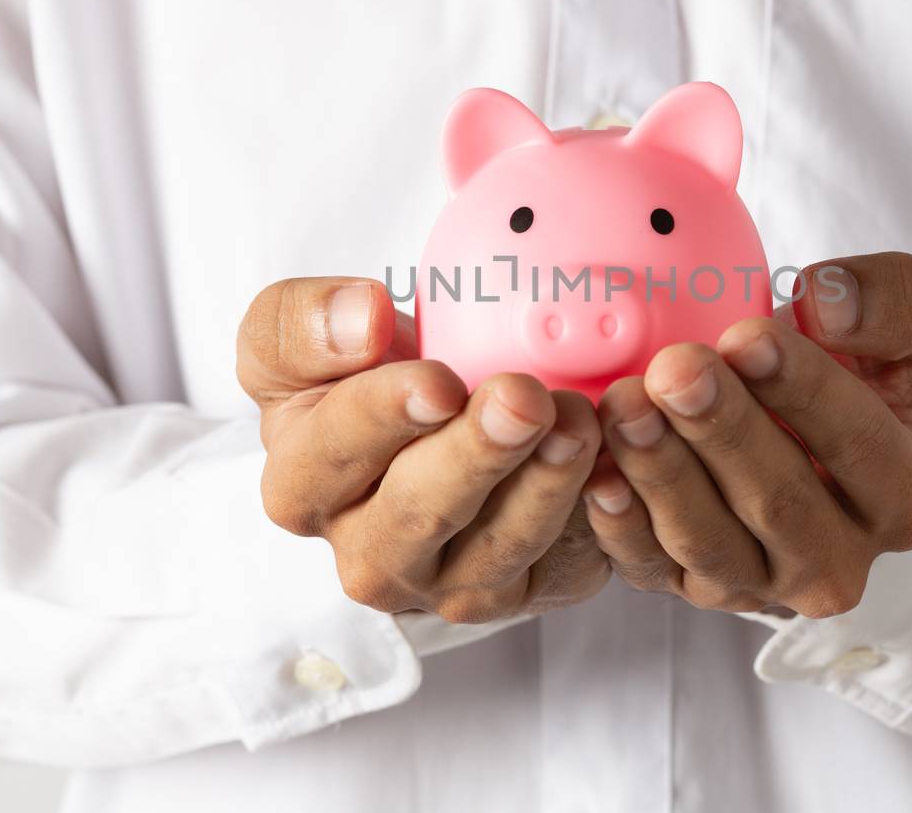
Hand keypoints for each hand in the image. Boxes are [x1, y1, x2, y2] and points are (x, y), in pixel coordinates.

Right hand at [237, 277, 609, 623]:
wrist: (421, 429)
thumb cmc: (357, 381)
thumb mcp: (296, 338)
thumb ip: (300, 322)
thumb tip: (362, 318)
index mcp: (302, 489)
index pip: (335, 454)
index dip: (385, 416)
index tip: (438, 381)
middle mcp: (369, 554)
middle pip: (421, 513)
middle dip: (477, 454)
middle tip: (524, 399)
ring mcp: (446, 584)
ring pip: (499, 547)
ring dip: (545, 484)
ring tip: (579, 421)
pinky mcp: (519, 593)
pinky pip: (561, 563)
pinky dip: (593, 518)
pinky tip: (615, 468)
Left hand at [582, 253, 911, 617]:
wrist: (795, 413)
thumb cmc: (856, 360)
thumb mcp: (909, 315)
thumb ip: (896, 300)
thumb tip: (828, 305)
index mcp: (905, 497)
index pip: (860, 447)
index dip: (805, 390)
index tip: (749, 338)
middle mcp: (838, 560)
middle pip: (780, 503)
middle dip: (723, 431)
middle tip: (676, 369)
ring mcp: (761, 583)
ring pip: (709, 543)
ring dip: (662, 474)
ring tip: (626, 405)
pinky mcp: (693, 587)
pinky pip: (652, 569)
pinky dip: (620, 526)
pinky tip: (597, 475)